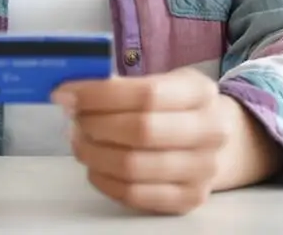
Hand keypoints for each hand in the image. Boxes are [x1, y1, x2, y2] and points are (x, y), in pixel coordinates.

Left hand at [53, 68, 279, 214]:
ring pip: (134, 167)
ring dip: (94, 154)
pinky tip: (94, 166)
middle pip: (140, 131)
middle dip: (95, 124)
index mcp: (200, 92)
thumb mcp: (160, 82)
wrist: (217, 141)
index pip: (146, 94)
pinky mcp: (189, 199)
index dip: (99, 95)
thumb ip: (121, 85)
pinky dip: (104, 181)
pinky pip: (136, 195)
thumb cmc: (175, 106)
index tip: (65, 94)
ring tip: (79, 141)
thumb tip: (70, 94)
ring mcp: (203, 170)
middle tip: (73, 119)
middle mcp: (210, 132)